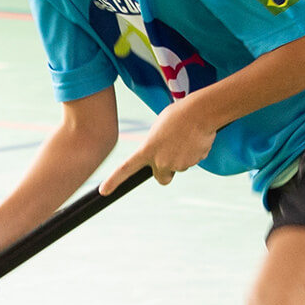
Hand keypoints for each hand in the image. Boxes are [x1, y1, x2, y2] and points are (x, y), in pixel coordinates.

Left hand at [100, 104, 215, 193]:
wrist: (200, 113)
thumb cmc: (177, 115)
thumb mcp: (158, 129)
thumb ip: (154, 146)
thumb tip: (160, 155)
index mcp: (147, 150)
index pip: (126, 168)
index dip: (114, 180)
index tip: (103, 191)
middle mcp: (161, 161)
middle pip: (162, 177)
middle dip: (165, 171)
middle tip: (171, 154)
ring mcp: (178, 164)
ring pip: (179, 167)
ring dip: (181, 158)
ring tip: (184, 138)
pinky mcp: (194, 163)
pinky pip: (192, 161)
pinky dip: (193, 153)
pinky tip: (194, 139)